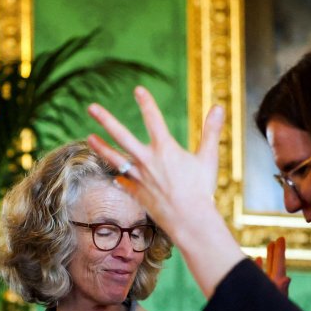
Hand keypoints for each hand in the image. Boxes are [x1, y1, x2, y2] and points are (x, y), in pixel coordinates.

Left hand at [87, 90, 243, 296]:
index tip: (138, 90)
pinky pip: (125, 183)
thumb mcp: (208, 157)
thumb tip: (220, 106)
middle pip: (122, 135)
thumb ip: (211, 130)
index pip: (153, 119)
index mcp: (165, 149)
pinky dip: (120, 178)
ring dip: (101, 147)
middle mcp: (147, 161)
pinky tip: (116, 176)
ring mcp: (139, 178)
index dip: (146, 103)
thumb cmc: (201, 189)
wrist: (189, 220)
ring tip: (90, 137)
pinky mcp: (137, 194)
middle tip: (91, 108)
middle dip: (106, 120)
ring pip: (115, 159)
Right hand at [260, 236, 290, 295]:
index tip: (281, 238)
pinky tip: (257, 258)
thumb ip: (281, 289)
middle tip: (279, 239)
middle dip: (277, 250)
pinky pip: (258, 275)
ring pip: (268, 267)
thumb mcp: (275, 300)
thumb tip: (287, 279)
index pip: (279, 263)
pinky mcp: (258, 290)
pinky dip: (258, 266)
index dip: (280, 251)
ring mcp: (266, 287)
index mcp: (277, 283)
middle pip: (276, 263)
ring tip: (270, 244)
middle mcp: (273, 283)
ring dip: (269, 256)